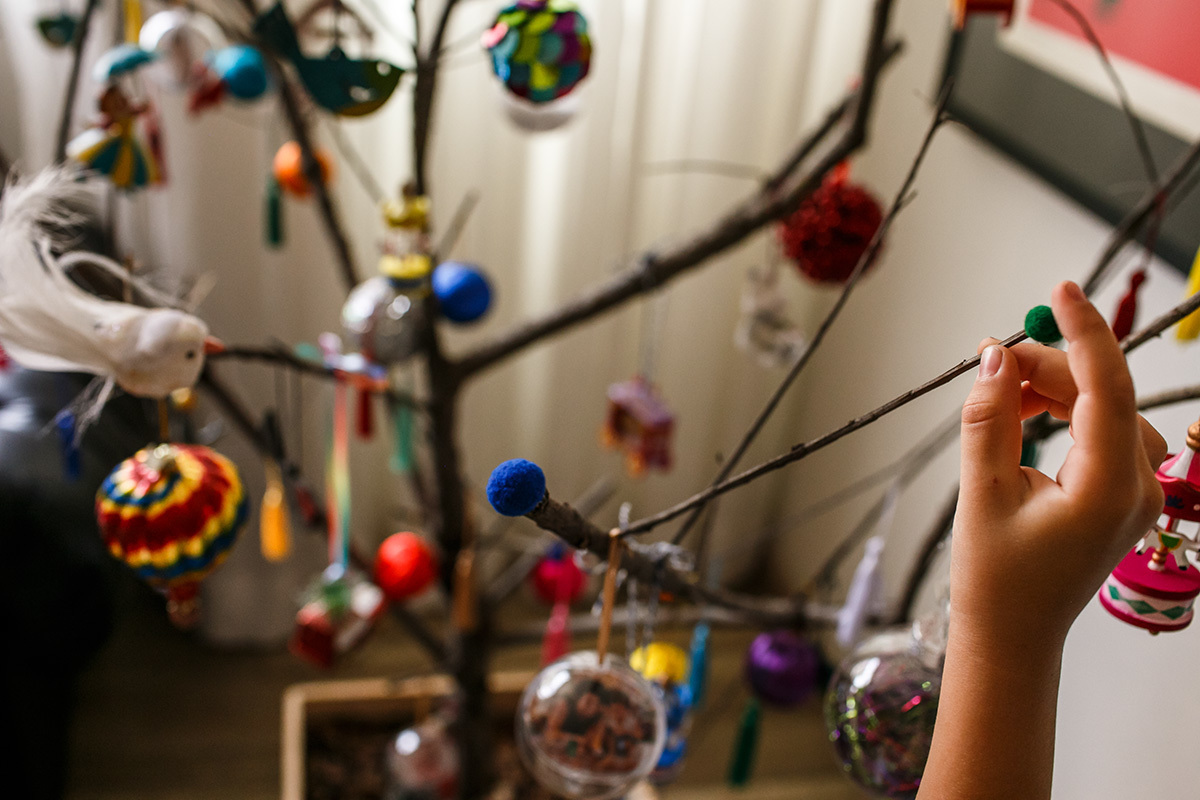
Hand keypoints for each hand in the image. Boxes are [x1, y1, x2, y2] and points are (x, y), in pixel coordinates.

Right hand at [954, 280, 1165, 652]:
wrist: (1013, 637)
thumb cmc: (996, 579)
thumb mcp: (982, 491)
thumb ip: (990, 418)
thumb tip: (993, 358)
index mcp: (1109, 488)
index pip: (1106, 387)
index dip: (1084, 332)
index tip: (1060, 290)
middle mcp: (1138, 488)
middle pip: (1103, 394)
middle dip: (1048, 367)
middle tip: (991, 359)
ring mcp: (1137, 493)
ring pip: (1103, 409)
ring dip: (1053, 390)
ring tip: (1001, 395)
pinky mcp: (1123, 495)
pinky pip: (1102, 432)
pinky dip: (1064, 413)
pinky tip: (1024, 417)